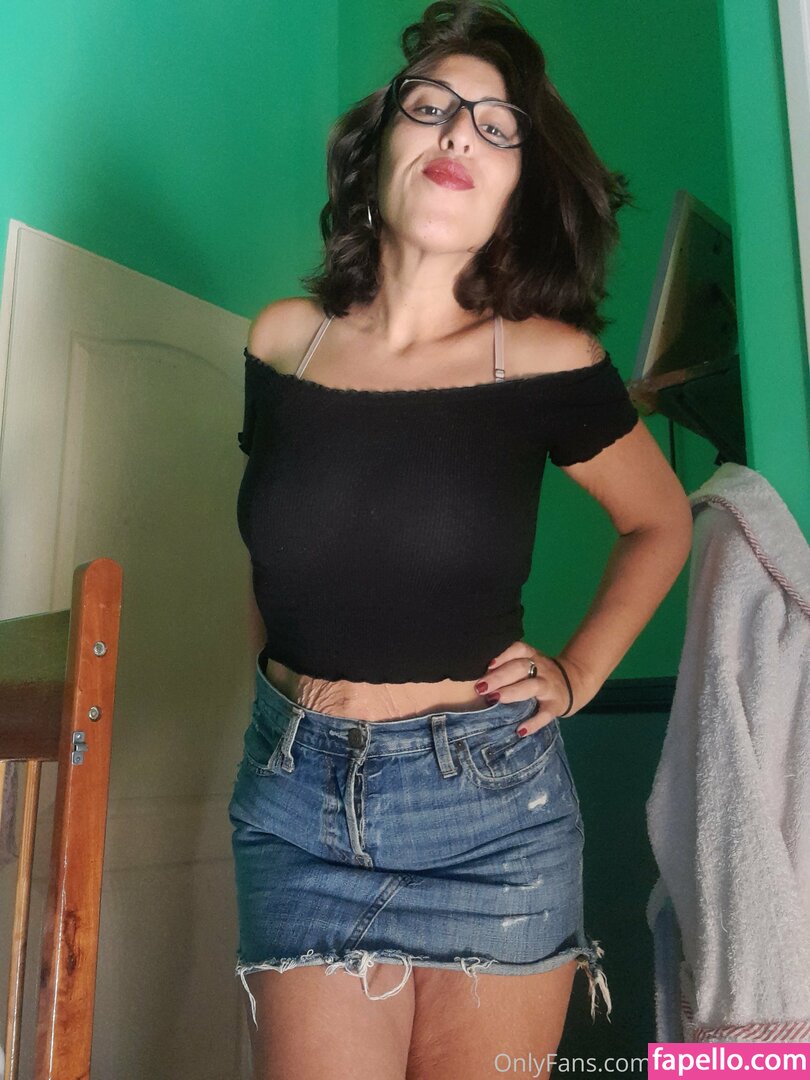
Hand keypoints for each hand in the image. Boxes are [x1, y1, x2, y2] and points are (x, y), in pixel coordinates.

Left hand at [474, 641, 591, 735]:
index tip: (487, 664)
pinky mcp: (555, 705)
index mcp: (532, 656)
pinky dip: (533, 723)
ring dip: (513, 692)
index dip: (503, 655)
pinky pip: (545, 714)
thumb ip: (508, 664)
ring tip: (495, 699)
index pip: (518, 649)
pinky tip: (520, 731)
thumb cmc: (538, 673)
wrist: (572, 682)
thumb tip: (475, 673)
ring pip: (532, 686)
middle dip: (500, 676)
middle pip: (521, 668)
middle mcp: (541, 668)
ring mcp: (550, 686)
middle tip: (481, 686)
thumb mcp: (528, 662)